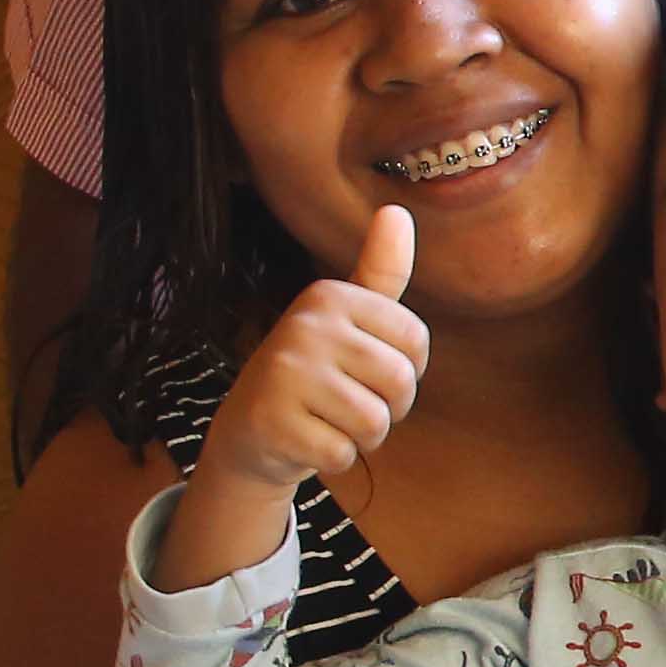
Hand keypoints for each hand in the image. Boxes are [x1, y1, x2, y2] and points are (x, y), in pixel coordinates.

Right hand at [203, 206, 427, 495]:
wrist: (249, 433)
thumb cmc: (316, 373)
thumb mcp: (349, 319)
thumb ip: (380, 271)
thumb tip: (397, 209)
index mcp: (329, 295)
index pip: (416, 341)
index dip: (405, 369)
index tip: (366, 368)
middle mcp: (304, 325)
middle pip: (400, 381)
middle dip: (388, 407)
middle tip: (347, 402)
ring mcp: (283, 373)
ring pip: (375, 421)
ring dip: (362, 435)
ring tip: (328, 420)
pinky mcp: (272, 421)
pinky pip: (344, 452)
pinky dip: (334, 457)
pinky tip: (306, 441)